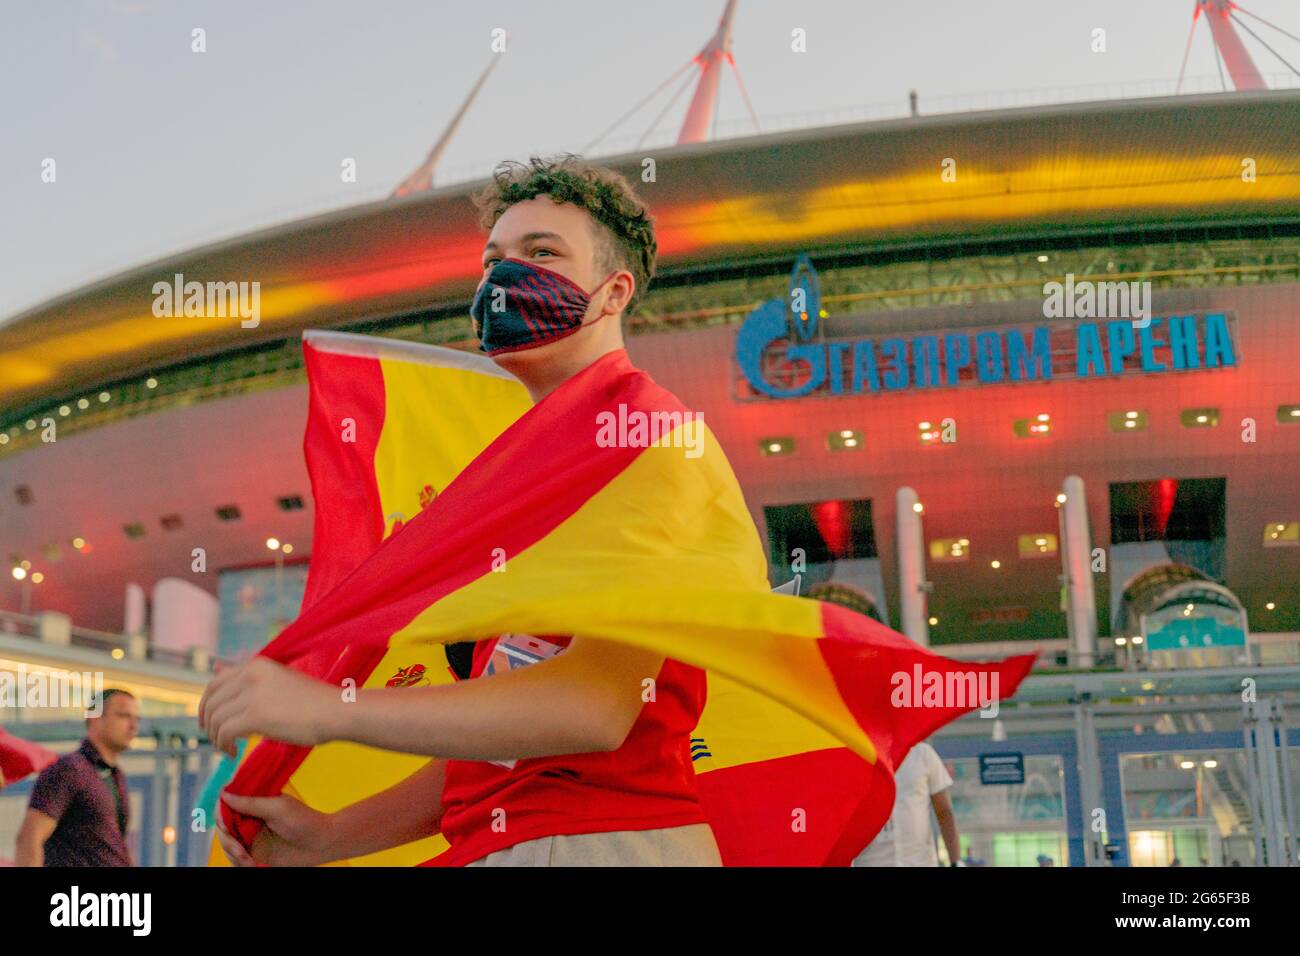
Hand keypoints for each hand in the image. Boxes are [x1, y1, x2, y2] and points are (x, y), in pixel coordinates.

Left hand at [199, 657, 338, 756]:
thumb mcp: (278, 682)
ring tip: (227, 748)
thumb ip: (249, 680)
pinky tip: (232, 753)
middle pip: (212, 702)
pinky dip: (223, 745)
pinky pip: (225, 732)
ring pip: (216, 719)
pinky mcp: (256, 715)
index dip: (207, 705)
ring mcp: (253, 694)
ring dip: (216, 738)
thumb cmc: (313, 701)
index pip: (215, 683)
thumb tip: (216, 668)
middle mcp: (251, 674)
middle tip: (216, 740)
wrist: (337, 711)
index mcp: (256, 664)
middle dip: (208, 724)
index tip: (209, 722)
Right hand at [215, 792, 340, 866]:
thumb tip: (224, 794)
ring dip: (234, 854)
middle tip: (240, 851)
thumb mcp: (278, 808)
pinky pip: (237, 859)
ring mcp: (252, 837)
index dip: (220, 814)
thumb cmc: (305, 822)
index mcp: (255, 804)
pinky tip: (252, 864)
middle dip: (228, 840)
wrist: (323, 843)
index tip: (224, 823)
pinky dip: (241, 863)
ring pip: (228, 845)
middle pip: (224, 828)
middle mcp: (251, 819)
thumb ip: (250, 803)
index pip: (227, 806)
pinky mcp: (256, 853)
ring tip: (248, 860)